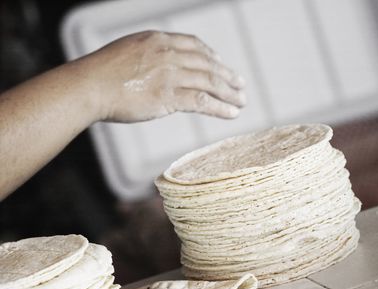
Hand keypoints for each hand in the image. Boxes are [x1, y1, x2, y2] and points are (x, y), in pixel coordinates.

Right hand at [82, 31, 246, 122]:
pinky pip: (202, 101)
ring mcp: (170, 75)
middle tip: (241, 85)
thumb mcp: (129, 51)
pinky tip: (232, 113)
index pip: (195, 45)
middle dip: (228, 76)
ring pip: (210, 82)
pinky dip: (220, 108)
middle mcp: (169, 54)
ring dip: (229, 93)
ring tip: (241, 101)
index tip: (221, 66)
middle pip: (208, 65)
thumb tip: (160, 69)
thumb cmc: (101, 73)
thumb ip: (150, 57)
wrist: (88, 85)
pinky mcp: (169, 96)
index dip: (212, 57)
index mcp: (159, 40)